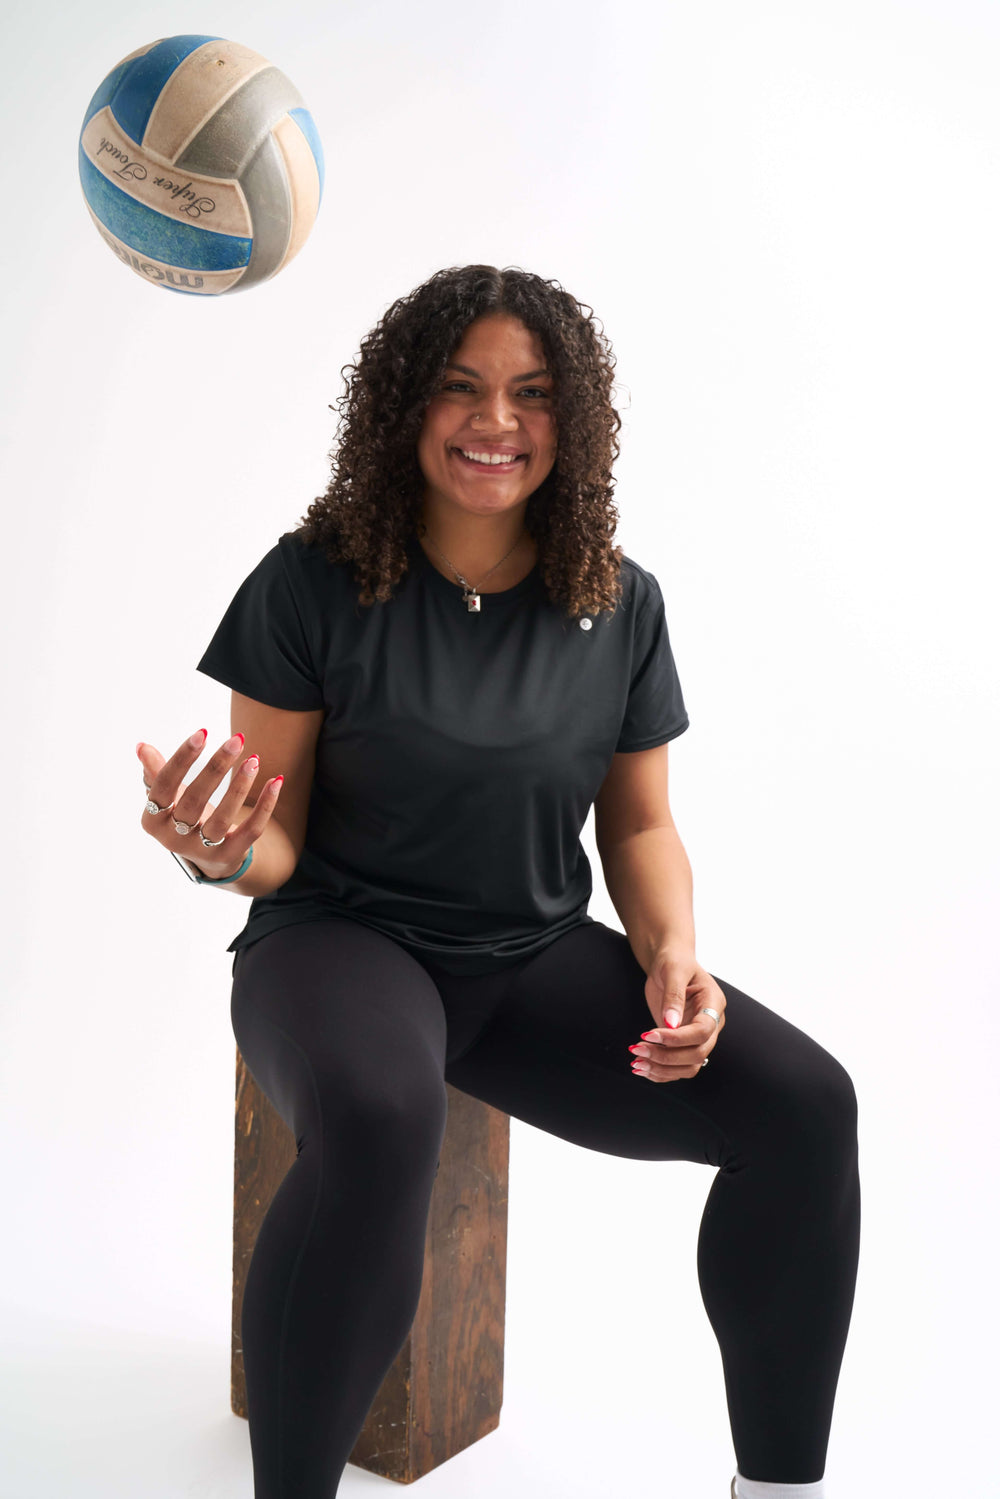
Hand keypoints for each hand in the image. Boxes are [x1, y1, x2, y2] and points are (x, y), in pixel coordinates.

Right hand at [137, 726, 283, 880]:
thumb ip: (156, 772)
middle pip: (195, 800)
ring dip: (240, 787)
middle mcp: (173, 839)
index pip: (164, 786)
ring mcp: (202, 851)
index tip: (203, 733)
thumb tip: (142, 747)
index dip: (182, 759)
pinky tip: (276, 781)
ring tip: (254, 759)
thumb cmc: (184, 816)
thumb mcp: (168, 797)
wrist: (208, 857)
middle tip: (236, 739)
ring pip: (222, 818)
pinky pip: (251, 831)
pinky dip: (265, 806)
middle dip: (216, 767)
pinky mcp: (230, 856)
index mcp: (153, 820)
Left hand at [628, 949, 727, 1082]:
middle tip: (637, 1049)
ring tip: (636, 1063)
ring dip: (662, 1069)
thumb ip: (674, 996)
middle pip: (697, 1054)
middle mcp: (711, 1024)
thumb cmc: (674, 961)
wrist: (669, 963)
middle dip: (666, 1057)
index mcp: (713, 1003)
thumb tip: (671, 1023)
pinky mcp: (685, 1043)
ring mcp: (699, 1036)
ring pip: (689, 1066)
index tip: (648, 1034)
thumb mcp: (673, 971)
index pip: (702, 1031)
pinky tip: (641, 1068)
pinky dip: (660, 1072)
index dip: (676, 1038)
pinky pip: (678, 1066)